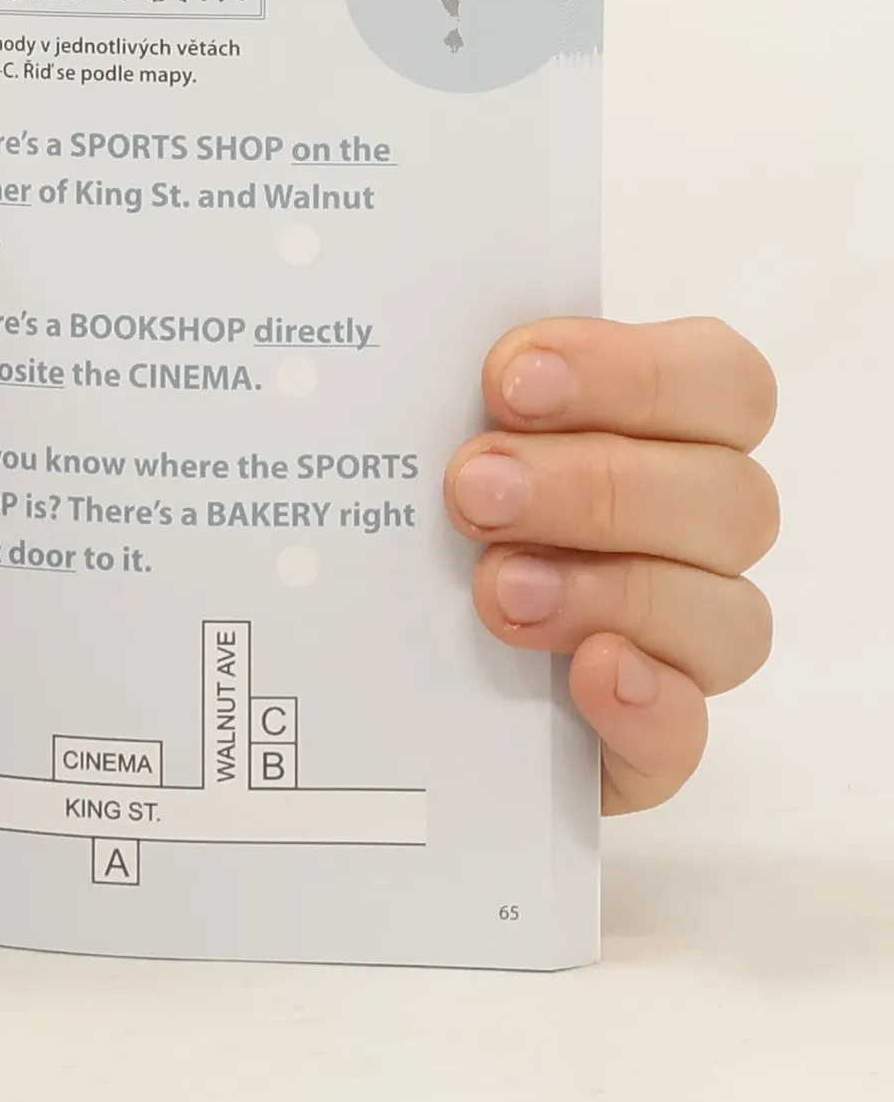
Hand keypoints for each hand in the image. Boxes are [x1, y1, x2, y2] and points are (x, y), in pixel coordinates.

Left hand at [445, 317, 777, 813]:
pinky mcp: (648, 741)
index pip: (718, 380)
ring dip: (610, 590)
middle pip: (724, 496)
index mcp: (664, 431)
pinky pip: (688, 734)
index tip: (510, 380)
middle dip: (595, 485)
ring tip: (496, 590)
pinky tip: (594, 675)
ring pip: (726, 614)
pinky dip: (649, 704)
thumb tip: (396, 361)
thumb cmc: (417, 519)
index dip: (631, 371)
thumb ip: (443, 398)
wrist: (375, 667)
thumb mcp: (423, 442)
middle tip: (471, 488)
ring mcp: (684, 645)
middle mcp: (695, 534)